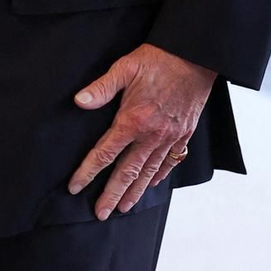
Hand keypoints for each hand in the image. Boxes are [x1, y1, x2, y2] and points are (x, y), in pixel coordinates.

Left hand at [68, 42, 214, 220]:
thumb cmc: (158, 60)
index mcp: (133, 120)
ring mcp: (170, 137)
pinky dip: (158, 176)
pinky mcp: (184, 134)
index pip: (104, 154)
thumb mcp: (125, 68)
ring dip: (135, 192)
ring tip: (123, 208)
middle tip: (100, 214)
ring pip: (148, 172)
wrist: (195, 56)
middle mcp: (152, 135)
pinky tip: (151, 185)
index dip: (87, 172)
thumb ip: (101, 88)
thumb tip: (79, 101)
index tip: (75, 187)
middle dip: (111, 195)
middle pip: (127, 172)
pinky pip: (169, 162)